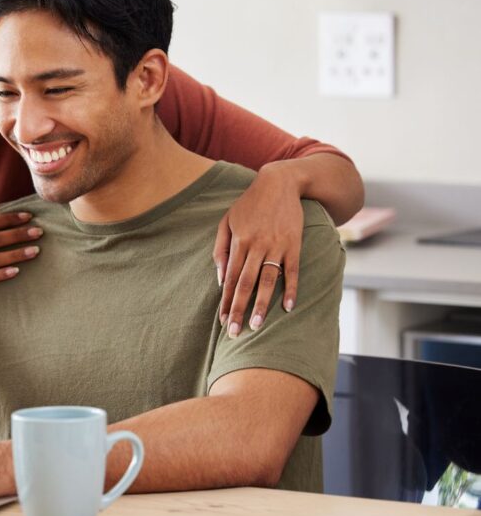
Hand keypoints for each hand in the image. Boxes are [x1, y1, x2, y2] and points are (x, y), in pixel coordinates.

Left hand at [214, 163, 302, 336]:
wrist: (279, 183)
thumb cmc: (249, 205)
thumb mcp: (227, 222)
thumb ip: (221, 249)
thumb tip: (221, 279)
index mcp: (239, 241)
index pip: (231, 278)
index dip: (226, 301)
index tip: (223, 321)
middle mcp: (256, 245)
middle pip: (246, 283)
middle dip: (240, 309)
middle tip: (235, 332)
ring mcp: (276, 245)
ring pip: (268, 280)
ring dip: (262, 304)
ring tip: (258, 326)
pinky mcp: (294, 244)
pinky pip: (292, 270)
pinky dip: (291, 289)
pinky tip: (288, 307)